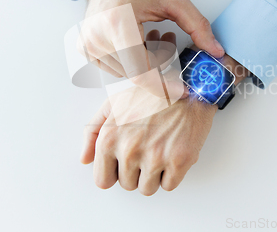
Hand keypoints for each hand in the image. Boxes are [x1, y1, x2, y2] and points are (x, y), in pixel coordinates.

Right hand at [75, 0, 223, 98]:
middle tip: (166, 40)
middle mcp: (98, 38)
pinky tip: (135, 41)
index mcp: (118, 25)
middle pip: (138, 73)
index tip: (180, 89)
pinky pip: (116, 68)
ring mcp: (89, 46)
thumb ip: (198, 26)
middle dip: (158, 63)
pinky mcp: (85, 50)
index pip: (141, 73)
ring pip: (128, 73)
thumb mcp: (173, 0)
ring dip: (145, 62)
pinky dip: (131, 60)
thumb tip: (215, 50)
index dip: (163, 86)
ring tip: (149, 36)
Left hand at [80, 86, 216, 195]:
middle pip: (127, 185)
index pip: (103, 180)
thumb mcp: (114, 103)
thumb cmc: (153, 94)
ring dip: (154, 175)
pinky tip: (172, 153)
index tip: (124, 162)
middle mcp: (129, 149)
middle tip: (147, 149)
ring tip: (159, 150)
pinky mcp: (179, 161)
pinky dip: (172, 174)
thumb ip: (93, 131)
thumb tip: (85, 159)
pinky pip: (169, 186)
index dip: (115, 172)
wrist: (191, 88)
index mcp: (109, 138)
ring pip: (147, 189)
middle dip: (136, 171)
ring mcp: (155, 157)